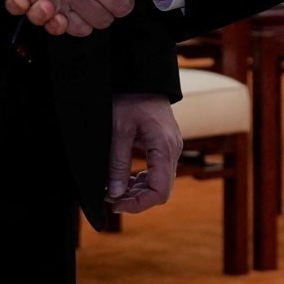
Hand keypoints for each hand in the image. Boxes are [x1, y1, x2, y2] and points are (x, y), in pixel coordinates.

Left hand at [107, 95, 180, 212]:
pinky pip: (157, 172)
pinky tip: (124, 180)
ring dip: (138, 192)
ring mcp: (172, 149)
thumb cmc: (130, 98)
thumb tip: (115, 193)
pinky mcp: (166, 147)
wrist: (142, 77)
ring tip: (113, 191)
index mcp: (165, 147)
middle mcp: (173, 151)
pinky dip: (141, 181)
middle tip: (110, 199)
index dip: (138, 204)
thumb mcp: (118, 130)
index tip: (115, 205)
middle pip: (161, 191)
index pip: (160, 191)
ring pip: (160, 184)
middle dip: (136, 200)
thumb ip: (118, 163)